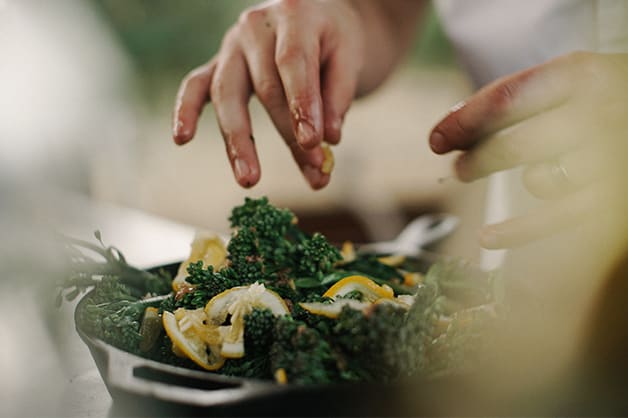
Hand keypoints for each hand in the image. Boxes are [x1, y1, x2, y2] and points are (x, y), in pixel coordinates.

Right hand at [172, 0, 365, 188]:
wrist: (314, 15)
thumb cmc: (333, 39)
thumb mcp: (349, 56)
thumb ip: (338, 97)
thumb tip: (328, 140)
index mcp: (293, 14)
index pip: (293, 63)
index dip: (302, 105)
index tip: (314, 144)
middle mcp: (255, 27)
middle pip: (266, 87)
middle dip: (289, 135)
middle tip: (313, 172)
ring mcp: (231, 45)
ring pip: (227, 93)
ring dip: (238, 141)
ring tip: (249, 179)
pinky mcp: (217, 63)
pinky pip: (195, 85)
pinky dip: (186, 111)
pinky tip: (181, 138)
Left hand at [429, 52, 627, 248]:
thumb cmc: (610, 100)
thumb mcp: (576, 79)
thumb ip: (522, 95)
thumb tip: (453, 123)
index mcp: (583, 76)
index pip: (505, 100)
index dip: (463, 122)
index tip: (438, 138)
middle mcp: (597, 114)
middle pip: (515, 145)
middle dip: (477, 159)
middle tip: (459, 169)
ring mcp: (608, 159)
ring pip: (539, 181)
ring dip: (524, 182)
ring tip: (531, 177)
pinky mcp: (612, 200)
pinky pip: (556, 220)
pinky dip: (518, 231)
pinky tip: (489, 235)